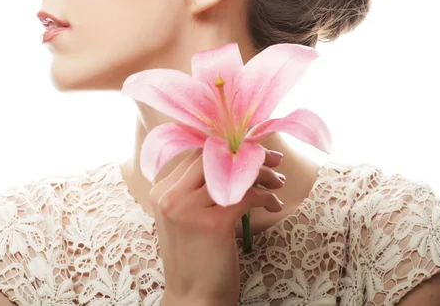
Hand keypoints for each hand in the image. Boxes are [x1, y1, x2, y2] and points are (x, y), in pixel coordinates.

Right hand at [152, 147, 284, 305]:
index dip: (228, 149)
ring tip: (278, 182)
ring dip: (263, 175)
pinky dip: (266, 197)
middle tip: (274, 160)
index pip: (198, 154)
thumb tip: (232, 159)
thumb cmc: (196, 258)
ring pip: (234, 174)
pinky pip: (247, 196)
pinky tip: (273, 204)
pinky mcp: (213, 224)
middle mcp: (171, 196)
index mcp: (162, 192)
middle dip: (249, 155)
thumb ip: (197, 189)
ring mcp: (189, 209)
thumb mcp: (186, 217)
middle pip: (214, 157)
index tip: (252, 152)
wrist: (194, 301)